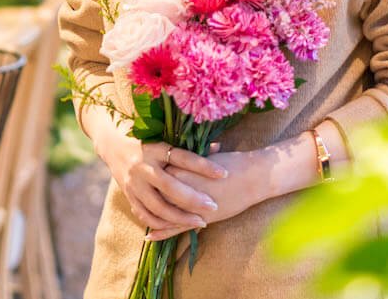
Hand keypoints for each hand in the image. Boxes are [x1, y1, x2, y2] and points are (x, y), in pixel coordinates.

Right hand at [95, 126, 227, 234]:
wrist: (111, 143)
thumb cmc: (146, 137)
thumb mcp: (164, 136)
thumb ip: (189, 145)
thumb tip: (218, 147)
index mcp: (154, 148)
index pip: (182, 157)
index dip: (203, 166)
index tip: (224, 174)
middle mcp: (142, 166)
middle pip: (170, 186)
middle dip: (193, 199)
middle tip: (213, 206)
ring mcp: (133, 183)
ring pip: (158, 206)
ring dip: (180, 217)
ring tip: (201, 221)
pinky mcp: (128, 195)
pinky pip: (145, 214)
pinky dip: (162, 223)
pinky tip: (178, 226)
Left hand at [145, 148, 267, 241]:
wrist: (254, 177)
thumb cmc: (232, 163)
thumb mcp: (204, 157)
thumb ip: (187, 159)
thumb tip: (174, 153)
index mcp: (183, 168)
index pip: (158, 173)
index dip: (148, 176)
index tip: (136, 174)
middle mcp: (184, 187)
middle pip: (157, 192)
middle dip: (146, 193)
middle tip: (133, 191)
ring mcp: (191, 205)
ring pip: (163, 211)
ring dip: (149, 213)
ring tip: (136, 213)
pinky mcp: (200, 218)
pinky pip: (176, 228)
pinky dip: (162, 232)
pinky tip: (149, 235)